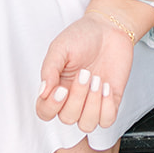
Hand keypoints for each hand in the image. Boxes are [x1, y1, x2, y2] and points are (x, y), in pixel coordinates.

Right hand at [37, 10, 135, 132]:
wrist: (110, 27)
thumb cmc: (83, 35)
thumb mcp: (60, 47)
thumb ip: (49, 69)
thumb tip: (43, 92)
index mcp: (56, 86)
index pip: (45, 112)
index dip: (51, 106)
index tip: (62, 89)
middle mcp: (72, 98)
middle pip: (67, 118)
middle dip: (78, 97)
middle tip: (85, 73)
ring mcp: (92, 102)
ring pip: (86, 125)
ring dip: (92, 104)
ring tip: (97, 79)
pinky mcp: (110, 102)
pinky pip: (106, 121)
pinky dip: (107, 106)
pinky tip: (107, 86)